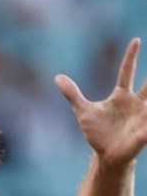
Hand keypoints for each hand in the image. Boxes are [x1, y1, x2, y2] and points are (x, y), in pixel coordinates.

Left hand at [56, 38, 146, 169]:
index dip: (131, 56)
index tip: (136, 40)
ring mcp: (143, 116)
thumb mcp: (83, 111)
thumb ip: (73, 94)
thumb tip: (57, 77)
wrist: (106, 155)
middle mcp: (136, 102)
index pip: (128, 71)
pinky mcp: (146, 131)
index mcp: (122, 96)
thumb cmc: (98, 133)